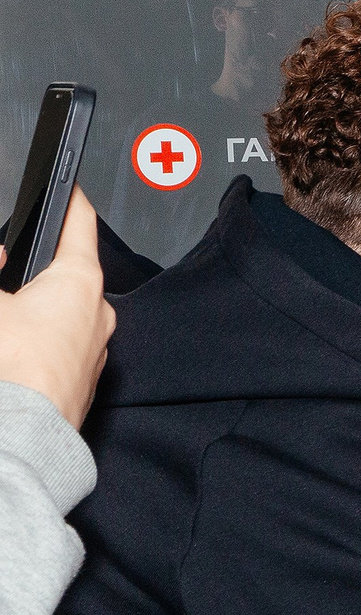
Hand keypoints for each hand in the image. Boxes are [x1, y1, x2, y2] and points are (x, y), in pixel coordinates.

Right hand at [0, 190, 113, 426]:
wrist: (28, 428)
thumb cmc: (15, 365)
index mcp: (80, 281)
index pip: (80, 223)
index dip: (70, 199)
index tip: (68, 186)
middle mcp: (98, 310)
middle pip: (70, 270)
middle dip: (39, 266)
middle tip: (14, 264)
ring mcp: (96, 345)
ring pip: (66, 310)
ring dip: (39, 304)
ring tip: (9, 313)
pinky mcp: (86, 374)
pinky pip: (64, 341)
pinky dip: (42, 334)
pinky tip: (17, 346)